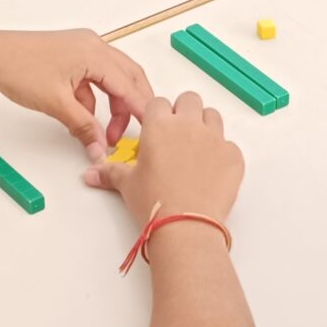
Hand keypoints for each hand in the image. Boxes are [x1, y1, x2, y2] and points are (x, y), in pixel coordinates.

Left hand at [0, 29, 152, 157]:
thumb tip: (99, 148)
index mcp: (95, 52)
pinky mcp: (70, 57)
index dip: (141, 109)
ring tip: (105, 132)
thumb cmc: (16, 66)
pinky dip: (93, 100)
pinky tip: (83, 118)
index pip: (129, 84)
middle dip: (131, 107)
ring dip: (112, 106)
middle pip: (127, 79)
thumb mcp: (56, 103)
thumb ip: (83, 127)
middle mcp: (93, 46)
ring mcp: (81, 50)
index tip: (153, 128)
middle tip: (131, 133)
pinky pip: (93, 80)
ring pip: (111, 80)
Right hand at [82, 93, 243, 224]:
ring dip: (205, 126)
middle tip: (177, 136)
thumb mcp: (127, 185)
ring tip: (196, 150)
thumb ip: (110, 172)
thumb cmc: (155, 203)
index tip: (155, 130)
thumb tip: (93, 174)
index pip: (158, 103)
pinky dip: (222, 154)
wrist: (186, 226)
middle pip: (189, 100)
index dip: (156, 115)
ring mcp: (215, 139)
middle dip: (184, 112)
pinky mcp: (233, 156)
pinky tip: (212, 171)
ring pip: (213, 116)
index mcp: (159, 125)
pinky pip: (230, 146)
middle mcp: (189, 125)